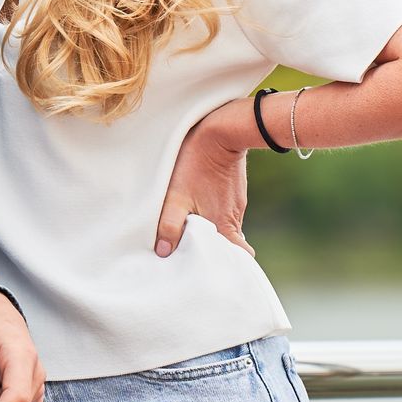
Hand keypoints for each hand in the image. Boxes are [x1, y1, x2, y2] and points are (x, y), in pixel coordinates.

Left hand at [155, 98, 254, 258]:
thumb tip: (164, 252)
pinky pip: (225, 210)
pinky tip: (199, 207)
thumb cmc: (196, 164)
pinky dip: (213, 214)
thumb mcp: (176, 196)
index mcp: (224, 226)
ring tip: (191, 232)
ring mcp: (236, 203)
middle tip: (195, 255)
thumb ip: (170, 226)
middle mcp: (234, 218)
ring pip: (225, 226)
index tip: (213, 271)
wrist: (221, 130)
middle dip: (215, 252)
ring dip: (211, 231)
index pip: (237, 257)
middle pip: (229, 245)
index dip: (227, 266)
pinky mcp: (234, 189)